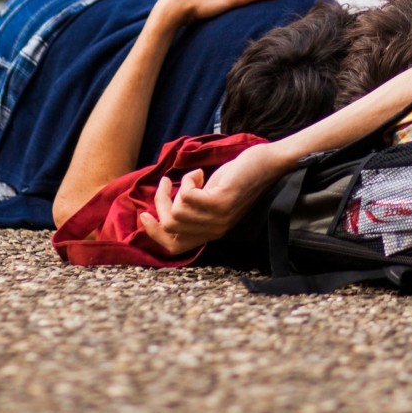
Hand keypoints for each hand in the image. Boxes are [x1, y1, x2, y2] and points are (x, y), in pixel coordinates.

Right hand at [137, 144, 287, 255]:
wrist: (268, 165)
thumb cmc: (238, 177)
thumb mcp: (211, 197)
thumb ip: (192, 206)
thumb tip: (163, 204)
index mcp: (210, 232)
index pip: (174, 247)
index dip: (154, 234)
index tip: (143, 215)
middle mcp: (214, 231)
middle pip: (169, 227)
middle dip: (161, 202)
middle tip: (167, 183)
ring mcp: (218, 219)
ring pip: (176, 212)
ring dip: (178, 189)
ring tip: (194, 177)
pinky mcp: (221, 203)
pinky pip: (187, 197)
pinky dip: (189, 180)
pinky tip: (201, 174)